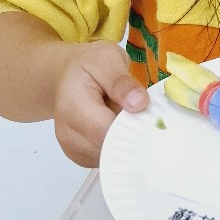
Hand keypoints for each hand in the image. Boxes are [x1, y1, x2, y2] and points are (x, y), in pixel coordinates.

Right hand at [49, 41, 148, 166]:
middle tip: (145, 116)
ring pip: (107, 157)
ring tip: (129, 118)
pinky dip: (117, 148)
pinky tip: (121, 128)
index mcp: (73, 106)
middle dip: (130, 135)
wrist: (67, 76)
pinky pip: (104, 159)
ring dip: (124, 142)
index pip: (105, 130)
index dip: (131, 127)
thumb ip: (122, 82)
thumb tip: (139, 104)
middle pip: (107, 148)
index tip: (152, 117)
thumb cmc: (89, 65)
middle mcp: (67, 132)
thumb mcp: (108, 60)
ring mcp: (71, 147)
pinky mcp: (79, 155)